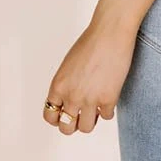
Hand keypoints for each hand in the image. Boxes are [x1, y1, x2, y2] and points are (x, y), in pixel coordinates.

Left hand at [42, 19, 137, 134]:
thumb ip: (67, 84)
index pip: (50, 116)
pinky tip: (111, 95)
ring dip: (92, 119)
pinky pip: (107, 116)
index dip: (58, 118)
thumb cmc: (92, 41)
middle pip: (66, 128)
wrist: (110, 31)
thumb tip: (71, 100)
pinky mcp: (108, 99)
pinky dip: (109, 109)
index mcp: (58, 85)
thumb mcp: (69, 64)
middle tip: (82, 114)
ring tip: (97, 106)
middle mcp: (71, 95)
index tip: (67, 113)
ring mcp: (89, 99)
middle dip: (74, 123)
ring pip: (86, 128)